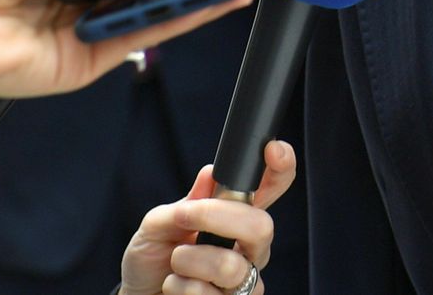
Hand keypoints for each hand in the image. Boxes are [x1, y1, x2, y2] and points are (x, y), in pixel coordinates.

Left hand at [119, 139, 295, 294]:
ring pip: (231, 266)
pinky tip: (175, 288)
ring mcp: (243, 282)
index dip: (281, 168)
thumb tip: (210, 174)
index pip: (270, 190)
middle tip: (184, 217)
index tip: (273, 150)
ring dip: (189, 260)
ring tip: (175, 262)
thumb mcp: (157, 224)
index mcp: (235, 218)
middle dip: (217, 216)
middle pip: (261, 227)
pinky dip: (181, 288)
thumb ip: (184, 204)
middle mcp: (248, 249)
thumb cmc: (151, 259)